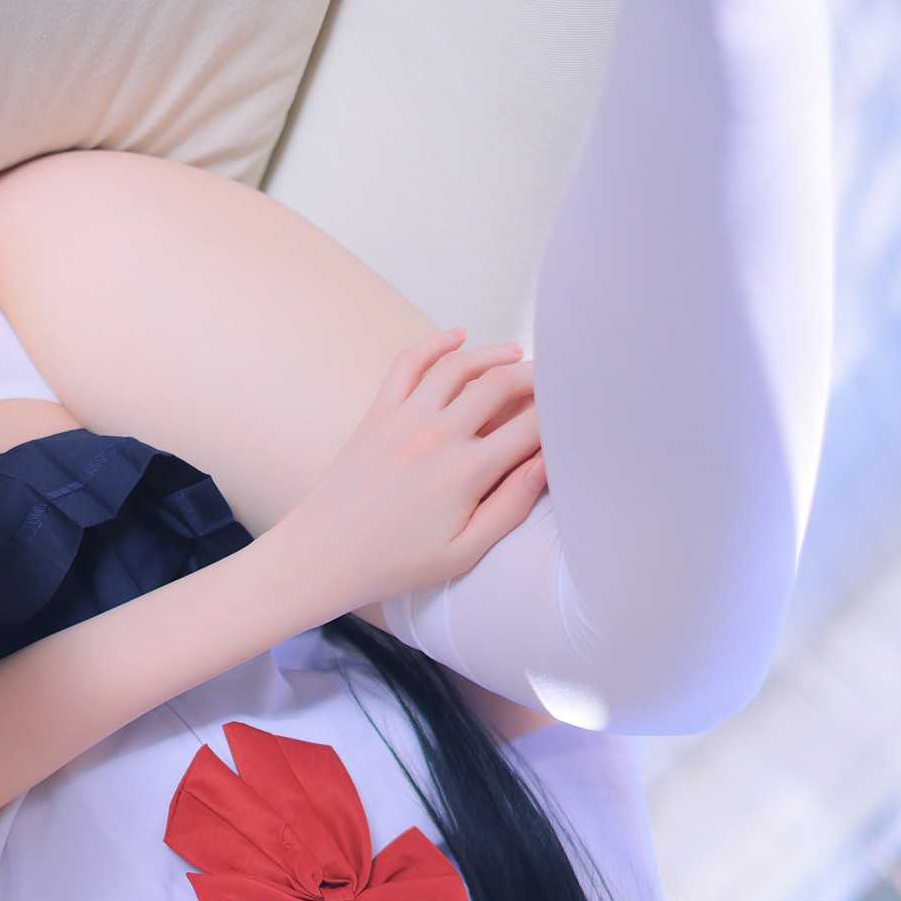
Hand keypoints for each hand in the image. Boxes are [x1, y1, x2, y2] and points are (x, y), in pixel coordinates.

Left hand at [283, 327, 546, 616]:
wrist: (324, 554)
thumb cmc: (395, 563)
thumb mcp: (462, 553)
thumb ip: (510, 507)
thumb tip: (547, 465)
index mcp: (467, 472)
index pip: (531, 428)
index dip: (560, 416)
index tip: (575, 415)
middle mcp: (439, 434)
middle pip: (502, 385)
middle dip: (537, 377)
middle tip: (556, 380)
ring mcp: (406, 417)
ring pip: (461, 365)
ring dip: (495, 354)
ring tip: (518, 357)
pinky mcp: (379, 412)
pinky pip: (410, 362)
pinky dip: (437, 343)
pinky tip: (459, 337)